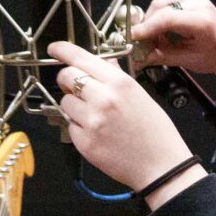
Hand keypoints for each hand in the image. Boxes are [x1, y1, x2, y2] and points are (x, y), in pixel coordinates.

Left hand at [47, 41, 204, 206]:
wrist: (162, 166)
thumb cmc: (156, 132)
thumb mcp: (141, 95)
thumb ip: (117, 77)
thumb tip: (104, 62)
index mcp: (119, 83)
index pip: (82, 58)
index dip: (63, 50)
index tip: (54, 48)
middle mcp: (103, 99)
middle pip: (66, 77)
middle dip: (67, 80)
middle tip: (76, 88)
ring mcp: (92, 121)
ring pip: (65, 102)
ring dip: (74, 106)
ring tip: (94, 117)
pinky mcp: (84, 143)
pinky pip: (70, 126)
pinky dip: (79, 128)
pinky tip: (97, 134)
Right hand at [132, 0, 215, 83]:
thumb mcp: (189, 60)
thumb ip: (162, 56)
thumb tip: (137, 58)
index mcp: (202, 20)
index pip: (167, 18)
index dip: (146, 28)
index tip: (131, 38)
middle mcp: (198, 3)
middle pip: (160, 8)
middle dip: (147, 26)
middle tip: (140, 44)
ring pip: (161, 5)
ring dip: (152, 22)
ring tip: (154, 41)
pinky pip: (167, 4)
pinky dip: (159, 18)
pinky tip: (162, 33)